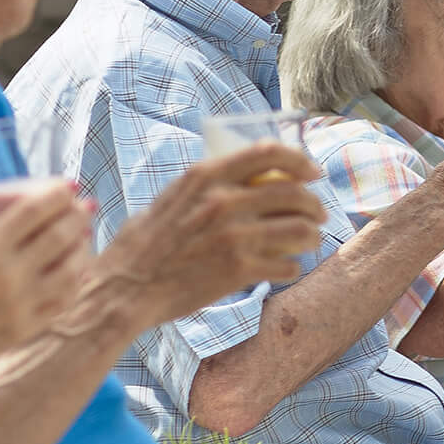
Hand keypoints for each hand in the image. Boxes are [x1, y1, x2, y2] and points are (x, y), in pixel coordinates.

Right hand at [0, 183, 94, 368]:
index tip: (69, 185)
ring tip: (83, 234)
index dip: (57, 194)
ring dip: (83, 246)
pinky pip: (65, 297)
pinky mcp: (29, 326)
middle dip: (78, 215)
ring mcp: (22, 303)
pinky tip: (75, 267)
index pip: (33, 211)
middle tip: (84, 206)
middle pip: (59, 235)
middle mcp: (9, 275)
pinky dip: (76, 278)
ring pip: (71, 267)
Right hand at [101, 145, 327, 331]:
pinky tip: (285, 269)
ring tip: (310, 241)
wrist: (124, 290)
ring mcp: (233, 235)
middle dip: (314, 204)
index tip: (313, 173)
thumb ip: (205, 187)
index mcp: (206, 176)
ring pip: (299, 229)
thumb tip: (239, 179)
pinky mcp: (238, 270)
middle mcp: (223, 201)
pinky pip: (285, 265)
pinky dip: (291, 268)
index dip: (299, 160)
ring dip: (311, 236)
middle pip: (293, 192)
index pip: (268, 153)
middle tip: (319, 214)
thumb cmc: (142, 246)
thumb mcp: (171, 198)